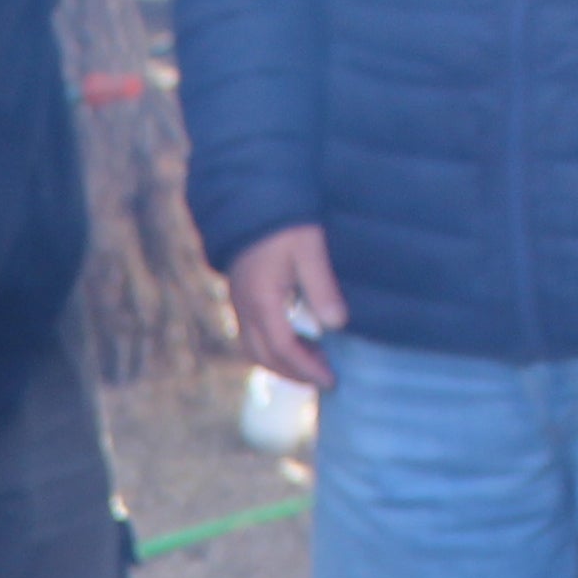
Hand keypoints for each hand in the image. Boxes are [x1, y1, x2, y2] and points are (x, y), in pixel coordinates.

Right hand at [222, 223, 343, 389]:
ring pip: (254, 349)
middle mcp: (245, 308)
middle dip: (294, 373)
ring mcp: (240, 303)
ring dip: (281, 363)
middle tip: (324, 378)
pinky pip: (251, 335)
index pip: (284, 348)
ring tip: (311, 363)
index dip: (308, 369)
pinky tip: (295, 341)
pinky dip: (272, 347)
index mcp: (262, 300)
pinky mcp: (241, 296)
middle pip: (265, 357)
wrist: (252, 198)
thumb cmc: (284, 222)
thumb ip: (322, 288)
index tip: (332, 379)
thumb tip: (337, 325)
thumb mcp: (309, 250)